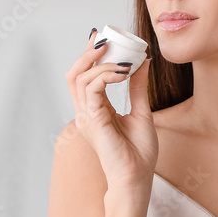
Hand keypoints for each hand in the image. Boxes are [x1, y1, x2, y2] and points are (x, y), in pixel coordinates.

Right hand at [65, 29, 156, 192]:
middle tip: (105, 40)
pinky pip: (92, 88)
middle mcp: (86, 112)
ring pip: (81, 78)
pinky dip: (106, 75)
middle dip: (88, 53)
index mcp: (95, 110)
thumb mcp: (142, 112)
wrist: (137, 178)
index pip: (84, 77)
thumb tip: (142, 63)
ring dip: (102, 62)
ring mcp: (86, 116)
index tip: (101, 37)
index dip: (89, 55)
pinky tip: (124, 72)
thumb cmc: (138, 154)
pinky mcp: (93, 120)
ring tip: (124, 60)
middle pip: (75, 74)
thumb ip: (138, 88)